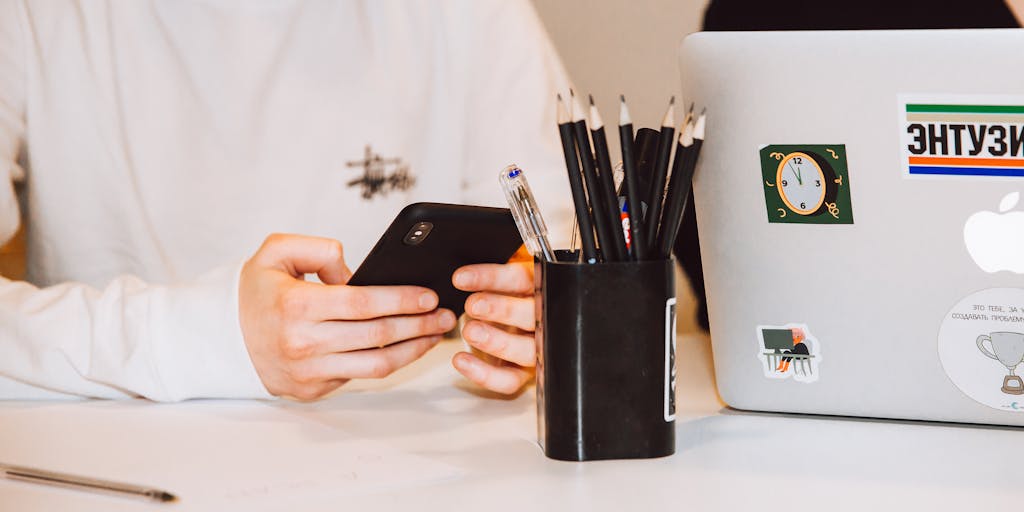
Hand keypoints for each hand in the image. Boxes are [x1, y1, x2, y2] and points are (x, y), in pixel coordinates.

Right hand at [239, 234, 455, 399]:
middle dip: (420, 324)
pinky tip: (406, 346)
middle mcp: (304, 343)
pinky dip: (388, 361)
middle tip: (447, 313)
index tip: (429, 295)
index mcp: (297, 306)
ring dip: (414, 349)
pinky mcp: (313, 390)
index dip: (402, 299)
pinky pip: (360, 376)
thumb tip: (357, 271)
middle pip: (377, 335)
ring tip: (436, 333)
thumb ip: (319, 248)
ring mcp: (309, 371)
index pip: (363, 303)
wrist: (219, 340)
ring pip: (377, 365)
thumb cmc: (254, 293)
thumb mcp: (276, 252)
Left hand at [450, 249, 535, 393]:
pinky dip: (485, 374)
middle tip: (473, 305)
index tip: (461, 278)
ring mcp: (536, 348)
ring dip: (497, 341)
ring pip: (526, 350)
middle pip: (532, 314)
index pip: (522, 278)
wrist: (509, 326)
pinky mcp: (524, 374)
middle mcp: (542, 318)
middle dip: (503, 309)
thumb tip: (466, 269)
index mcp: (538, 288)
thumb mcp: (500, 280)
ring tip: (470, 331)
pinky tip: (462, 361)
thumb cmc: (503, 299)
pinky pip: (509, 380)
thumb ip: (490, 275)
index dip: (492, 277)